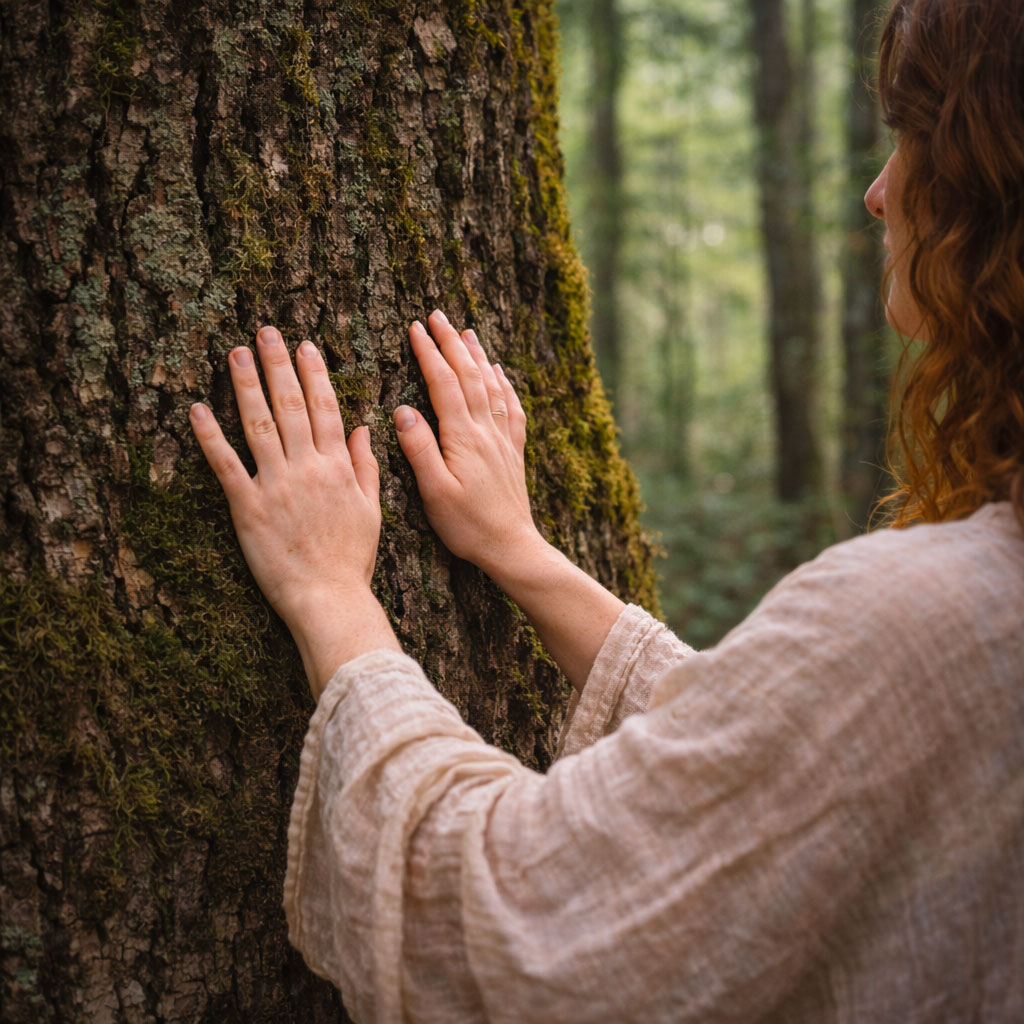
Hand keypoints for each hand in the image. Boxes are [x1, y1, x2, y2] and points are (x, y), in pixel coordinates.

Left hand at [190, 326, 381, 634]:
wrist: (328, 598)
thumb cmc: (352, 559)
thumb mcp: (371, 510)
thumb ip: (365, 466)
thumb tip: (362, 427)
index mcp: (337, 468)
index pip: (326, 409)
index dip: (314, 375)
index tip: (305, 346)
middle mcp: (307, 468)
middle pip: (291, 406)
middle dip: (277, 366)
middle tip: (265, 332)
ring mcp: (276, 485)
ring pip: (259, 425)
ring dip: (246, 386)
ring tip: (235, 353)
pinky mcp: (248, 507)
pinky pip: (226, 465)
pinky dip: (210, 436)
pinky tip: (197, 409)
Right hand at [394, 311, 544, 577]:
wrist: (511, 545)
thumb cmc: (467, 525)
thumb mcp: (434, 492)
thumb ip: (419, 449)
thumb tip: (402, 410)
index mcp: (463, 438)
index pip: (443, 384)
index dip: (429, 353)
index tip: (415, 328)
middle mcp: (486, 431)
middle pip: (469, 375)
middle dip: (452, 343)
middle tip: (437, 316)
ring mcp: (503, 439)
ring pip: (491, 386)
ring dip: (477, 356)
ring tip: (466, 332)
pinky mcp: (513, 451)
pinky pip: (510, 407)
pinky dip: (504, 384)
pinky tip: (500, 373)